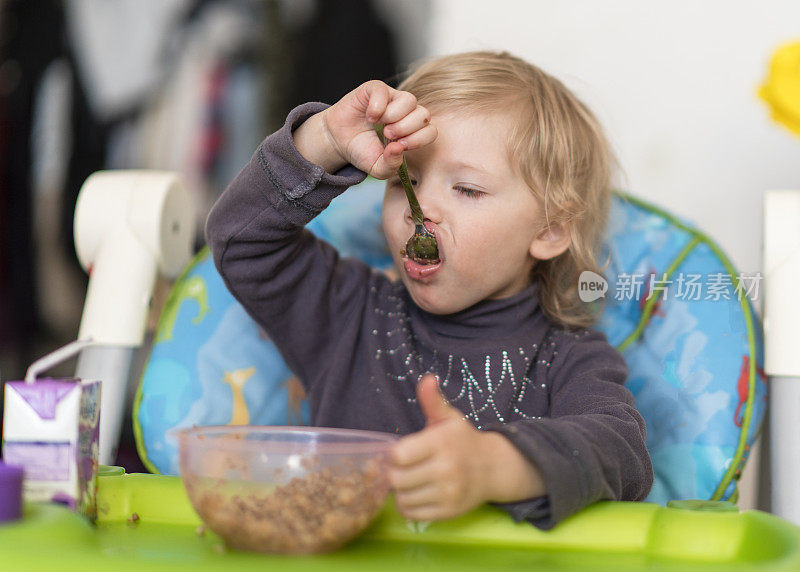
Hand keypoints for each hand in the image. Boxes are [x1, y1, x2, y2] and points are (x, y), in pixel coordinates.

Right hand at [293, 80, 436, 176]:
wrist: (338, 141)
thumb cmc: (362, 151)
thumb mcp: (378, 168)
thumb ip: (392, 165)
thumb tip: (398, 148)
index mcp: (412, 132)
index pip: (430, 131)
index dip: (418, 140)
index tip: (399, 146)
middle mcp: (406, 113)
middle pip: (424, 115)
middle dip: (406, 128)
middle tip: (388, 135)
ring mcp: (392, 98)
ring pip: (410, 100)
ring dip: (394, 116)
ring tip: (380, 125)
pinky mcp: (376, 89)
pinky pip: (384, 91)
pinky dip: (377, 107)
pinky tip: (369, 116)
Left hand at [390, 374, 543, 520]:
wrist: (493, 468)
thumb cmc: (463, 440)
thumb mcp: (449, 418)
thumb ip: (433, 400)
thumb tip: (427, 379)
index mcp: (441, 443)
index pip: (399, 455)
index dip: (393, 454)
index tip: (400, 451)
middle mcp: (446, 469)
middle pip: (396, 479)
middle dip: (394, 473)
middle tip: (401, 468)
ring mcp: (448, 493)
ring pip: (402, 498)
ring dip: (400, 491)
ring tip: (409, 481)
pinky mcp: (448, 511)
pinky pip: (412, 514)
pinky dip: (407, 506)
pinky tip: (415, 494)